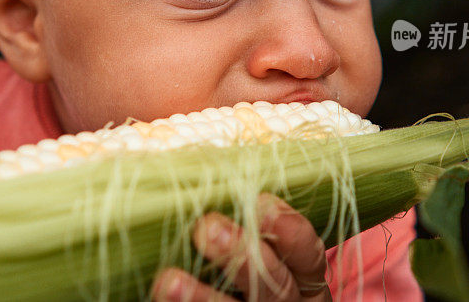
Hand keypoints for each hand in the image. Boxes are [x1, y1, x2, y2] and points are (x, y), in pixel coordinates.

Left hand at [151, 193, 331, 300]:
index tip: (261, 201)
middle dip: (242, 256)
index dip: (289, 230)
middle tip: (208, 228)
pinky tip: (161, 297)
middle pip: (274, 286)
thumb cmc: (260, 269)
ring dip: (202, 297)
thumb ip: (256, 224)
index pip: (308, 254)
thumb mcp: (276, 251)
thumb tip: (213, 178)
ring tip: (169, 280)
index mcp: (305, 279)